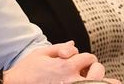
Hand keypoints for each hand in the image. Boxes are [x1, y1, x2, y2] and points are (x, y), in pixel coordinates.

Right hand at [3, 41, 118, 83]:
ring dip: (93, 78)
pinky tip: (76, 82)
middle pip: (97, 71)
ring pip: (95, 82)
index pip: (88, 58)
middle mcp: (71, 80)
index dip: (84, 56)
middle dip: (93, 67)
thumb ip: (59, 47)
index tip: (78, 60)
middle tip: (84, 69)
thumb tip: (73, 44)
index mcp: (65, 66)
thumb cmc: (27, 70)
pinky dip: (83, 83)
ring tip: (83, 77)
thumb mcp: (41, 53)